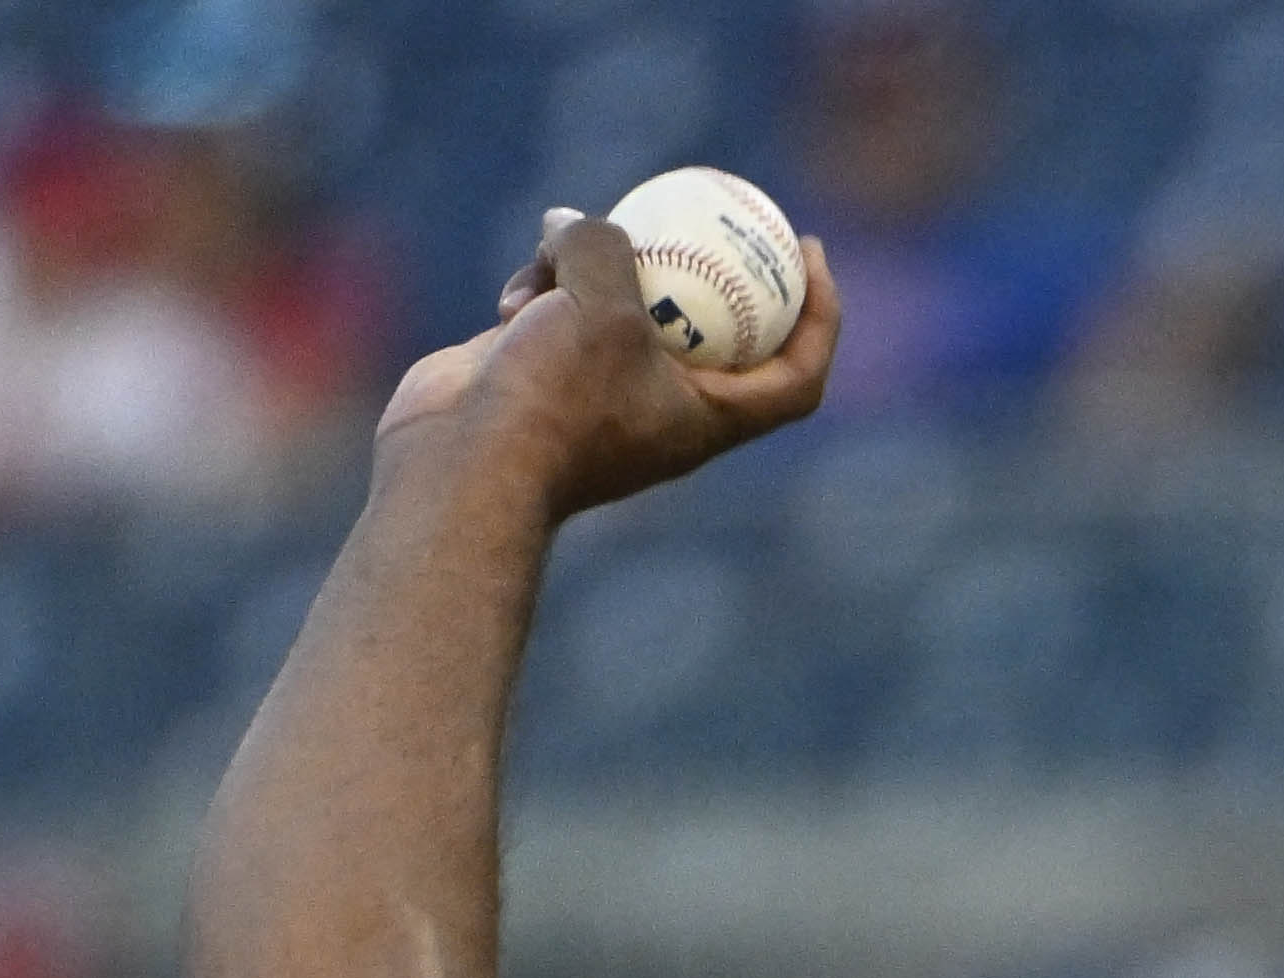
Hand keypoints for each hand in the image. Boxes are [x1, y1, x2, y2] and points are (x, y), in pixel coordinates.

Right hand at [375, 210, 837, 516]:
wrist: (462, 466)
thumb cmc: (553, 401)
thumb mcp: (602, 308)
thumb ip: (604, 248)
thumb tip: (574, 222)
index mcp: (710, 417)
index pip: (796, 376)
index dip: (821, 317)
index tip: (811, 254)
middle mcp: (665, 406)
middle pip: (714, 327)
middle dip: (708, 264)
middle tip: (712, 204)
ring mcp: (602, 389)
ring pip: (621, 300)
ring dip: (589, 264)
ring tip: (555, 260)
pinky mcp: (546, 372)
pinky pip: (560, 308)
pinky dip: (541, 290)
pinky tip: (509, 300)